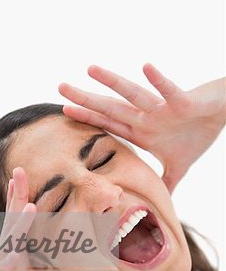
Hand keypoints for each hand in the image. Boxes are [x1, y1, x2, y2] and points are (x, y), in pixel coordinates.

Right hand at [0, 167, 82, 270]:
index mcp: (16, 261)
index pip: (27, 231)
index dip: (31, 210)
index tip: (42, 190)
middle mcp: (7, 257)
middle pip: (14, 221)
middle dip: (19, 195)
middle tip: (21, 169)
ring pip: (9, 233)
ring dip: (17, 211)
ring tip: (25, 190)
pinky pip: (2, 257)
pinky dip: (13, 243)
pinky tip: (21, 229)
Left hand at [59, 64, 225, 192]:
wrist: (221, 113)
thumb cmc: (196, 134)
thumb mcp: (178, 165)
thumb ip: (166, 182)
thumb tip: (161, 203)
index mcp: (143, 132)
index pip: (109, 124)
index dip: (88, 118)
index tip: (64, 111)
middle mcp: (146, 118)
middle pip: (111, 108)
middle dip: (87, 99)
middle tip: (60, 87)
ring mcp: (162, 110)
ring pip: (133, 95)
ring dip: (113, 83)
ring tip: (90, 70)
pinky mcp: (182, 103)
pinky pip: (169, 92)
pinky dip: (159, 81)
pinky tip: (145, 67)